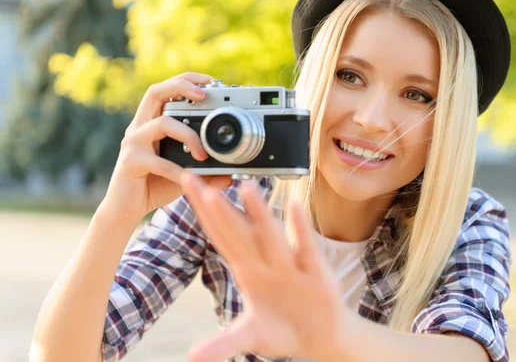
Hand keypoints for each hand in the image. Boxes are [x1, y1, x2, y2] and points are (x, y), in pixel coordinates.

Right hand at [102, 72, 232, 222]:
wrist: (125, 210)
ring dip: (188, 135)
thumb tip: (231, 174)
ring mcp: (133, 143)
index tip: (209, 81)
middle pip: (155, 92)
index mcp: (151, 123)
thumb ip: (206, 172)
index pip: (165, 90)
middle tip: (205, 94)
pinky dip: (178, 170)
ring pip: (161, 124)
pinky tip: (190, 178)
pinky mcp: (131, 162)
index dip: (186, 81)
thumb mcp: (185, 176)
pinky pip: (158, 162)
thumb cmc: (154, 187)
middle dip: (181, 87)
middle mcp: (139, 127)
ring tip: (203, 154)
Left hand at [180, 172, 349, 361]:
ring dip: (259, 213)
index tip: (184, 186)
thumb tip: (190, 358)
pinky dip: (300, 229)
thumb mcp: (250, 337)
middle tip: (195, 178)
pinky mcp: (315, 273)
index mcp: (247, 270)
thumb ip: (222, 343)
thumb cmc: (284, 330)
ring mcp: (290, 265)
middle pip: (237, 230)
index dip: (202, 214)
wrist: (322, 338)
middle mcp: (265, 262)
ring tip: (246, 186)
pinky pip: (306, 248)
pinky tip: (293, 206)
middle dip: (216, 206)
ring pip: (271, 236)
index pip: (220, 236)